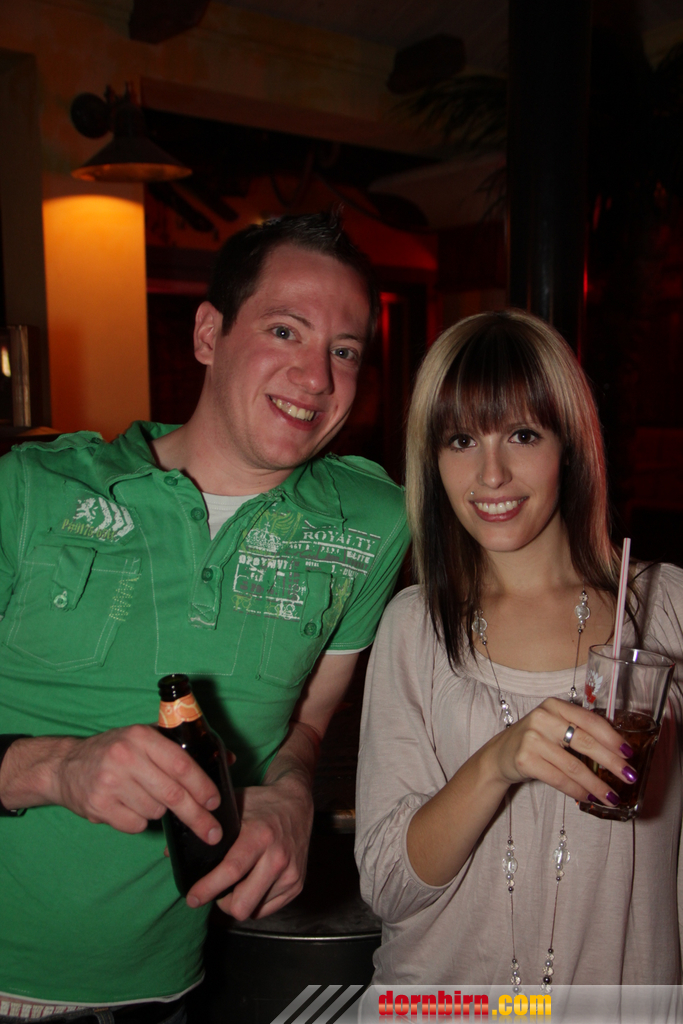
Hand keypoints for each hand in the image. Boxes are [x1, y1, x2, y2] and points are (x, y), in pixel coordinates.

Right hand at [52, 725, 224, 841]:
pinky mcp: (98, 805)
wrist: (66, 766)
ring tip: (147, 797)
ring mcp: (110, 782)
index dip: (202, 786)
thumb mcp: (146, 737)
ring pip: (155, 811)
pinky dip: (139, 821)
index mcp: (141, 736)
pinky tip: (129, 806)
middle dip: (197, 816)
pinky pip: (135, 824)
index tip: (216, 801)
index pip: (181, 764)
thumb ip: (183, 746)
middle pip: (172, 794)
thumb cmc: (115, 750)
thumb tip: (228, 758)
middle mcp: (125, 757)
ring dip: (160, 812)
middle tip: (212, 832)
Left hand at [185, 772, 312, 918]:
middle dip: (222, 903)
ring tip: (233, 885)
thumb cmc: (260, 804)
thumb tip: (171, 853)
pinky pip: (267, 909)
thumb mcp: (232, 806)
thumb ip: (205, 827)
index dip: (207, 889)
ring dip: (238, 902)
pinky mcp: (297, 884)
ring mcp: (290, 873)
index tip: (192, 897)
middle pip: (241, 904)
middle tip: (213, 892)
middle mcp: (277, 857)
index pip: (231, 871)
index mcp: (259, 836)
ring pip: (253, 910)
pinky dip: (255, 902)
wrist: (297, 802)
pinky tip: (251, 884)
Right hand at [492, 697, 635, 804]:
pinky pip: (559, 779)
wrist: (499, 755)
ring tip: (612, 796)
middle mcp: (543, 718)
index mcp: (555, 706)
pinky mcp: (525, 760)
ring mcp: (532, 739)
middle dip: (611, 762)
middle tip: (629, 776)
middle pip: (585, 742)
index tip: (629, 753)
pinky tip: (588, 798)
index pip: (590, 721)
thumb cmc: (535, 741)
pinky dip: (577, 791)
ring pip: (574, 765)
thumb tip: (617, 752)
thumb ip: (579, 731)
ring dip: (596, 784)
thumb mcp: (554, 727)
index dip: (612, 738)